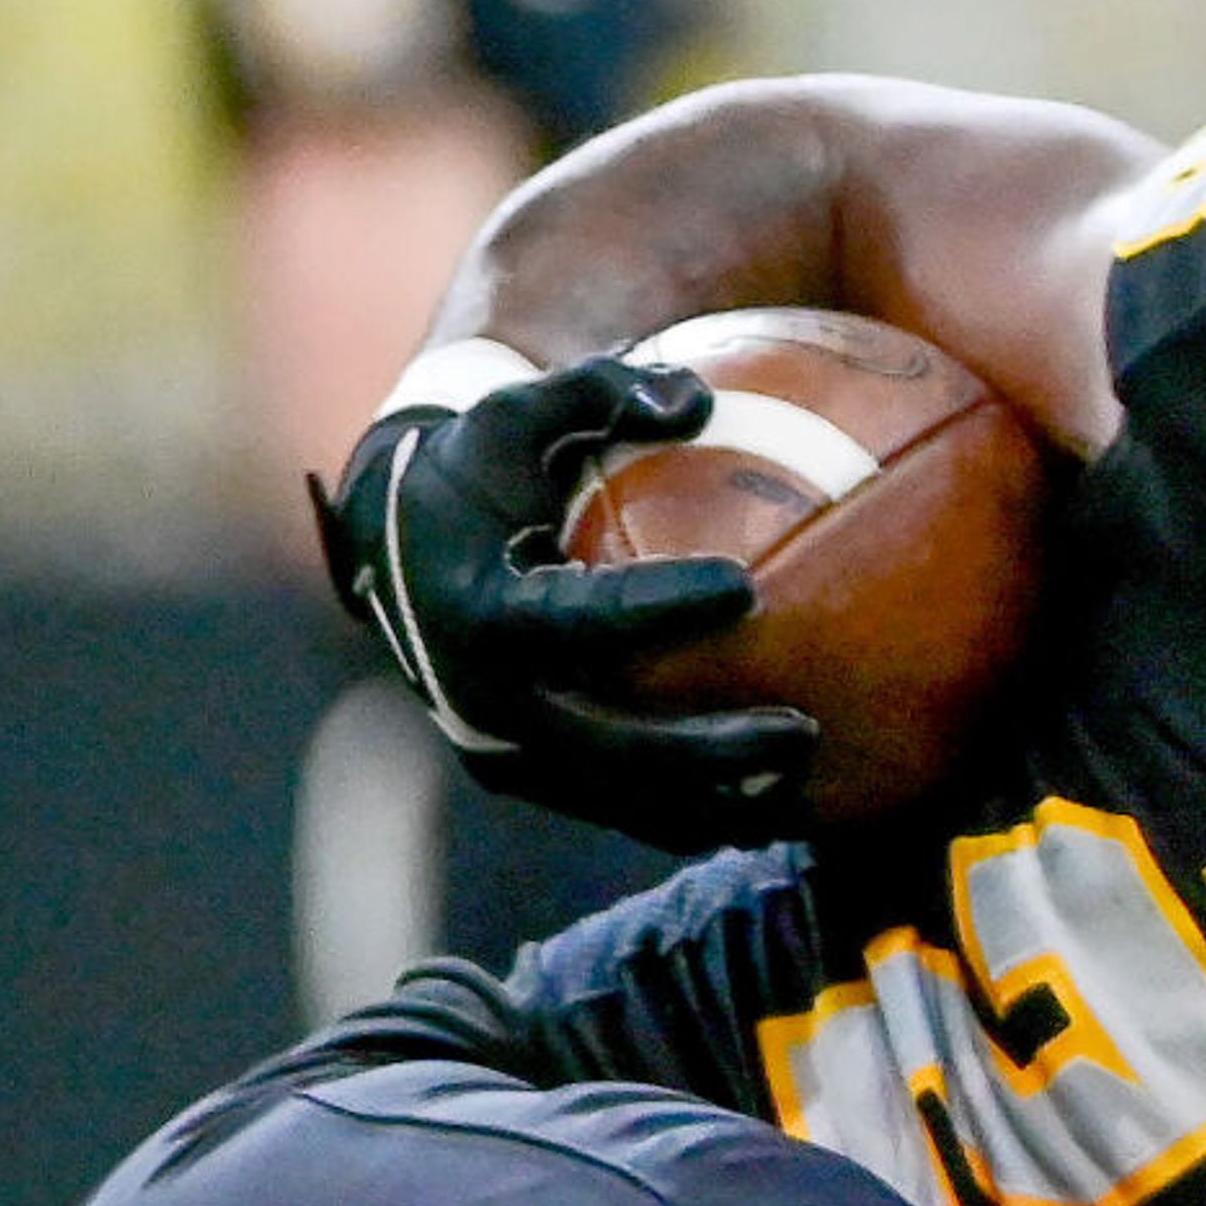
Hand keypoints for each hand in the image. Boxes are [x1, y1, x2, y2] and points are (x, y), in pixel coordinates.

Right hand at [311, 354, 823, 850]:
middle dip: (713, 752)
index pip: (577, 620)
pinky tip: (777, 801)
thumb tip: (697, 397)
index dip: (659, 608)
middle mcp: (488, 701)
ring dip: (721, 804)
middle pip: (613, 751)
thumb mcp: (517, 413)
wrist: (399, 557)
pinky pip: (625, 812)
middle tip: (804, 728)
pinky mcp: (534, 781)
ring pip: (627, 802)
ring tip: (806, 782)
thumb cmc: (477, 471)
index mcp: (479, 612)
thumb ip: (600, 391)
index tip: (744, 587)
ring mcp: (509, 755)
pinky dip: (698, 814)